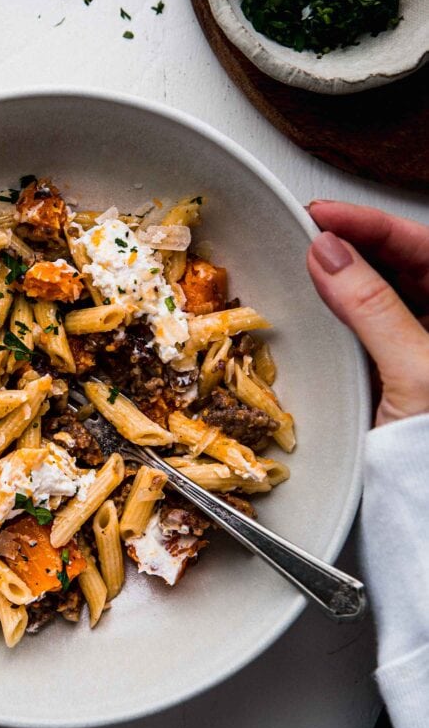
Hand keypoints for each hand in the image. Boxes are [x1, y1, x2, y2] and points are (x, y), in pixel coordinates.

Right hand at [307, 200, 428, 426]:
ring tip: (310, 260)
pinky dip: (341, 315)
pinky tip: (320, 305)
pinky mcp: (396, 375)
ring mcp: (421, 351)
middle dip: (358, 244)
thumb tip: (330, 256)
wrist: (428, 512)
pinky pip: (367, 331)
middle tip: (312, 233)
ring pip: (383, 296)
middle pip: (405, 266)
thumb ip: (372, 308)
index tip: (326, 216)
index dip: (374, 226)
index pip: (425, 248)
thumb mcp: (415, 370)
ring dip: (347, 277)